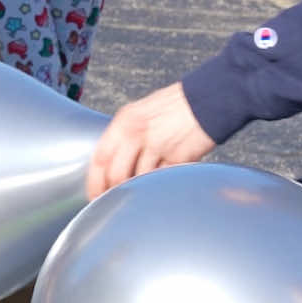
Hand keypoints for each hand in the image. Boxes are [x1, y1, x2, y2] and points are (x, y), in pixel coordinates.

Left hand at [86, 82, 215, 198]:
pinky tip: (160, 188)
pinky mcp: (178, 158)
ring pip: (139, 180)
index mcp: (124, 121)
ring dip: (138, 190)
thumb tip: (115, 158)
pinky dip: (159, 187)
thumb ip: (126, 133)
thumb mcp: (142, 112)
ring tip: (140, 195)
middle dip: (112, 192)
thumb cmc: (175, 105)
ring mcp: (157, 146)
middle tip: (113, 203)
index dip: (95, 181)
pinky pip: (162, 179)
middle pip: (116, 174)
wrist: (207, 99)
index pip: (100, 157)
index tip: (94, 194)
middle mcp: (136, 133)